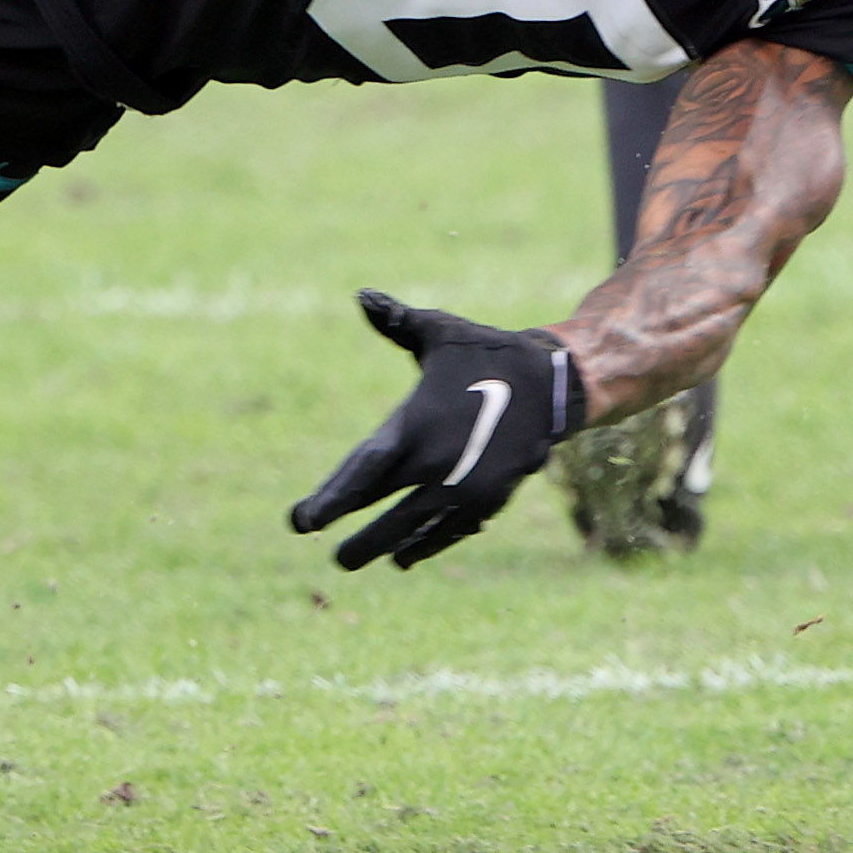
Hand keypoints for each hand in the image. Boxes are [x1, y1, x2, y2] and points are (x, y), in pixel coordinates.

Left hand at [289, 290, 583, 570]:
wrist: (552, 382)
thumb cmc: (485, 351)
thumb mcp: (438, 332)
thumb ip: (396, 321)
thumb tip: (362, 295)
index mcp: (414, 424)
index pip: (361, 473)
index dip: (329, 500)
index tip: (301, 522)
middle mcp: (435, 463)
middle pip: (383, 512)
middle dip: (356, 538)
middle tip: (332, 556)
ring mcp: (464, 488)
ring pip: (415, 530)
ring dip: (387, 547)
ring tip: (359, 558)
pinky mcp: (489, 500)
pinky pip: (450, 530)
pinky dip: (427, 543)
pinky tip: (408, 554)